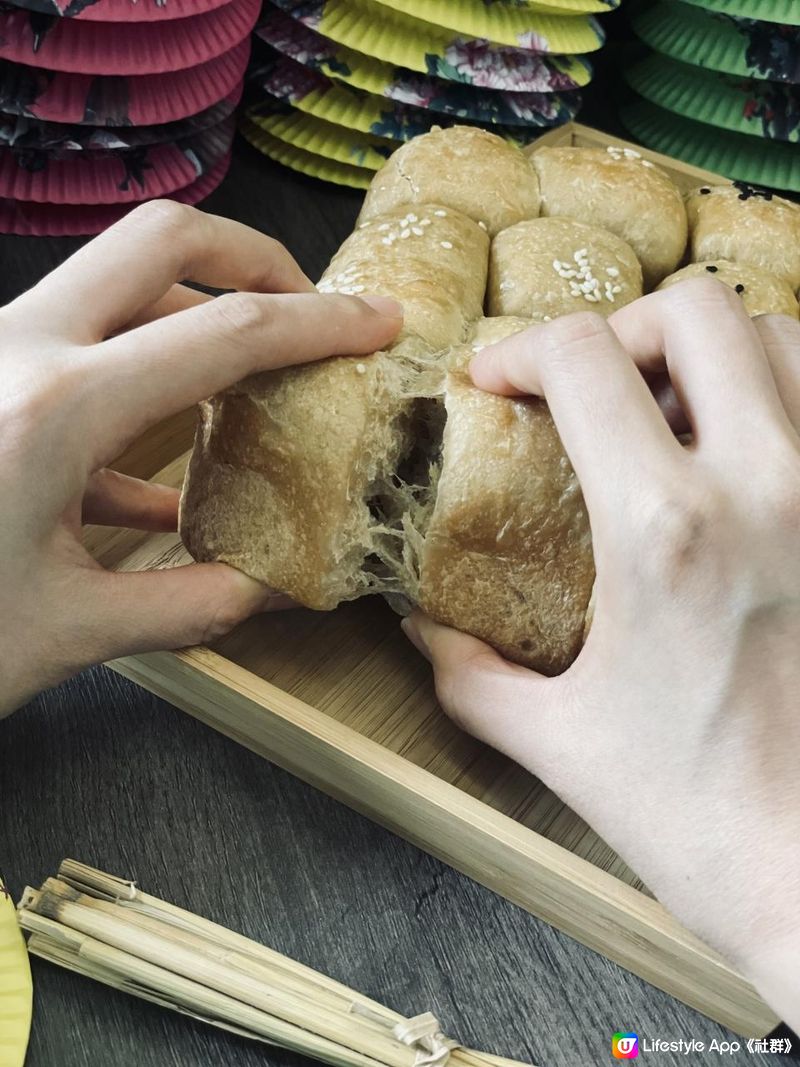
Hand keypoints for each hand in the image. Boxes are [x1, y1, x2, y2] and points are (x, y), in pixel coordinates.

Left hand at [0, 201, 402, 717]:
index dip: (318, 321)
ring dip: (191, 316)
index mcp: (58, 408)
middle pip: (160, 242)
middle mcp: (20, 353)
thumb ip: (187, 609)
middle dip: (252, 259)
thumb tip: (269, 597)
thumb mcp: (68, 634)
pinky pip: (72, 357)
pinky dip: (131, 395)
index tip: (377, 318)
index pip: (224, 333)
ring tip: (249, 380)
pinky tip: (155, 484)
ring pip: (111, 287)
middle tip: (306, 308)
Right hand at [403, 279, 799, 1026]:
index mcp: (662, 531)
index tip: (495, 382)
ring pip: (783, 335)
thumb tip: (424, 628)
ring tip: (671, 405)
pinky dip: (783, 389)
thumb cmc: (700, 821)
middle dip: (620, 330)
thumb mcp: (559, 742)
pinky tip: (743, 446)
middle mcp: (764, 488)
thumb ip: (470, 673)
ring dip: (712, 350)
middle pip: (693, 310)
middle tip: (588, 387)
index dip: (519, 351)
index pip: (581, 360)